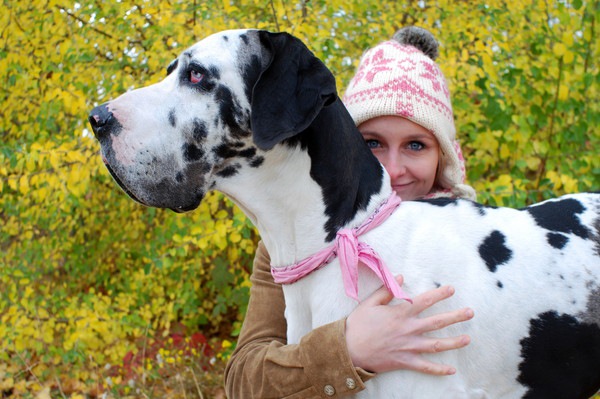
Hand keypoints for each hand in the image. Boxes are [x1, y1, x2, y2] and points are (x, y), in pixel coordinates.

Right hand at [345, 275, 472, 374]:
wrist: (348, 349)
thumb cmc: (357, 324)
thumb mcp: (369, 303)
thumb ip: (387, 290)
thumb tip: (401, 277)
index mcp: (400, 314)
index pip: (424, 301)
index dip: (439, 294)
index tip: (452, 289)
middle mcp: (408, 330)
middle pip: (436, 323)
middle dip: (455, 317)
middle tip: (470, 312)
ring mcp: (408, 347)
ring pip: (435, 345)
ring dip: (453, 342)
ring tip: (467, 338)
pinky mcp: (404, 361)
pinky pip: (424, 367)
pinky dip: (438, 370)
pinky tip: (451, 370)